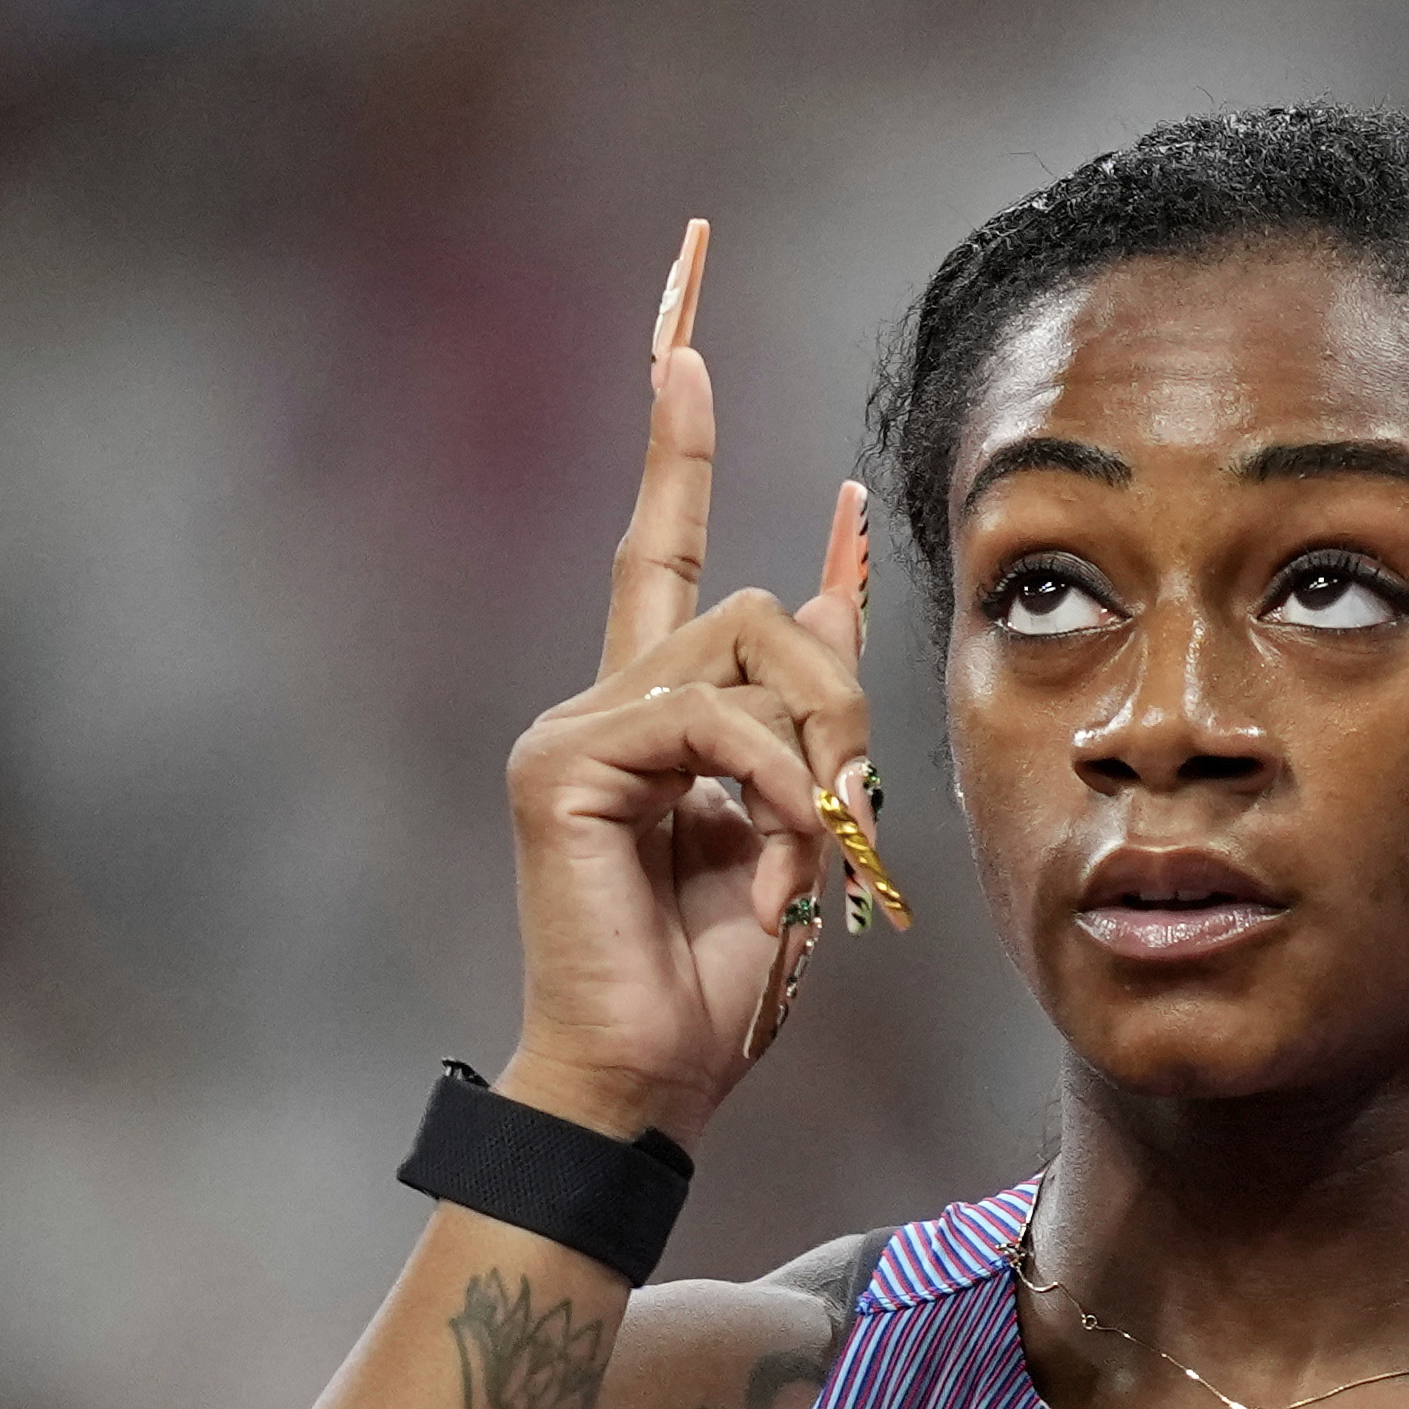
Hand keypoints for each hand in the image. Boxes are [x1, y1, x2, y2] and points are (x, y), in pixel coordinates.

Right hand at [497, 221, 887, 1151]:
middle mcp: (603, 702)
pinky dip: (772, 785)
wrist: (650, 1083)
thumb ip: (811, 707)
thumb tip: (832, 569)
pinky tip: (773, 860)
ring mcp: (575, 729)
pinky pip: (712, 718)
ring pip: (746, 647)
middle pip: (755, 605)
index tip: (679, 325)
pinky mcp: (564, 765)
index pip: (660, 544)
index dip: (675, 434)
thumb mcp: (801, 822)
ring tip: (809, 848)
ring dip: (814, 747)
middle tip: (844, 811)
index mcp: (654, 712)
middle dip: (836, 691)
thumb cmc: (718, 977)